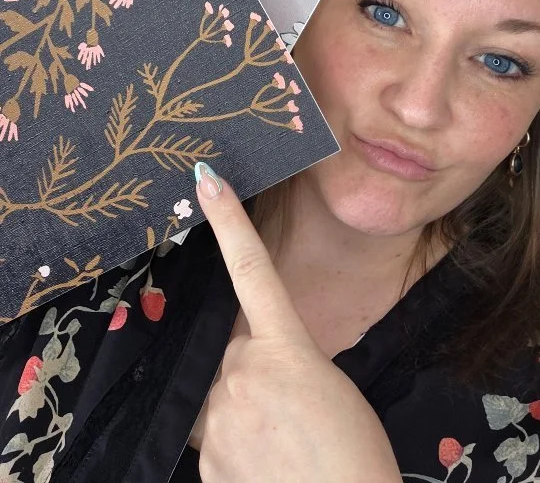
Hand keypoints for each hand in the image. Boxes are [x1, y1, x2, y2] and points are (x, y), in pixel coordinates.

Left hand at [194, 164, 402, 482]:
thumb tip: (255, 368)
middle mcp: (242, 372)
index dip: (227, 220)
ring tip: (278, 446)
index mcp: (285, 347)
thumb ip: (285, 365)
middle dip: (250, 370)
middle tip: (287, 411)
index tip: (204, 180)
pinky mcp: (206, 462)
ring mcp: (218, 419)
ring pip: (216, 397)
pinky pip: (212, 440)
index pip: (251, 268)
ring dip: (240, 411)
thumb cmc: (356, 456)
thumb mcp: (331, 389)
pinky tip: (265, 468)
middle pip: (231, 353)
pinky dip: (235, 448)